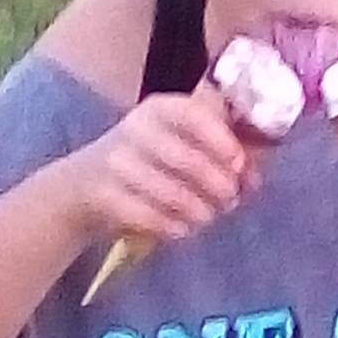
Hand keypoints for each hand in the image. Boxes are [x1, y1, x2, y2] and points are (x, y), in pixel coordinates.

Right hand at [67, 81, 250, 248]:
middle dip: (216, 185)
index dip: (220, 139)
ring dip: (198, 210)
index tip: (238, 163)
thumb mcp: (180, 143)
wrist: (85, 184)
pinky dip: (172, 226)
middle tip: (230, 201)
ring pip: (170, 192)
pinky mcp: (104, 195)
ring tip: (207, 217)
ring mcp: (116, 163)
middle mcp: (135, 129)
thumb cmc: (150, 161)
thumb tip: (253, 177)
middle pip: (185, 159)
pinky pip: (148, 216)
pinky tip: (183, 229)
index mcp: (160, 109)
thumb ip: (221, 154)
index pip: (192, 114)